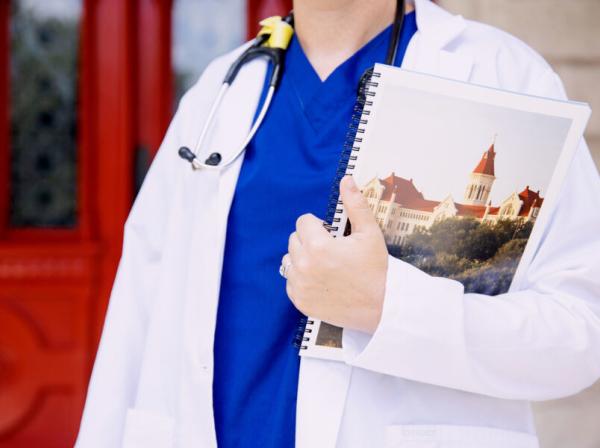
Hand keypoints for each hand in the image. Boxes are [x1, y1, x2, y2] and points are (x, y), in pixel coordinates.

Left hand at [283, 175, 388, 333]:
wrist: (382, 307)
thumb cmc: (377, 270)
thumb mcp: (370, 233)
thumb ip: (355, 204)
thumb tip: (347, 179)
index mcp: (318, 246)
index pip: (303, 221)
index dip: (319, 225)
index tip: (332, 235)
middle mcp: (304, 266)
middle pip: (294, 239)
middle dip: (310, 240)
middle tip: (331, 251)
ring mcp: (300, 285)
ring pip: (289, 259)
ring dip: (302, 258)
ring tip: (324, 265)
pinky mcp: (300, 300)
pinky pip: (290, 281)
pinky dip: (301, 278)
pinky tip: (321, 280)